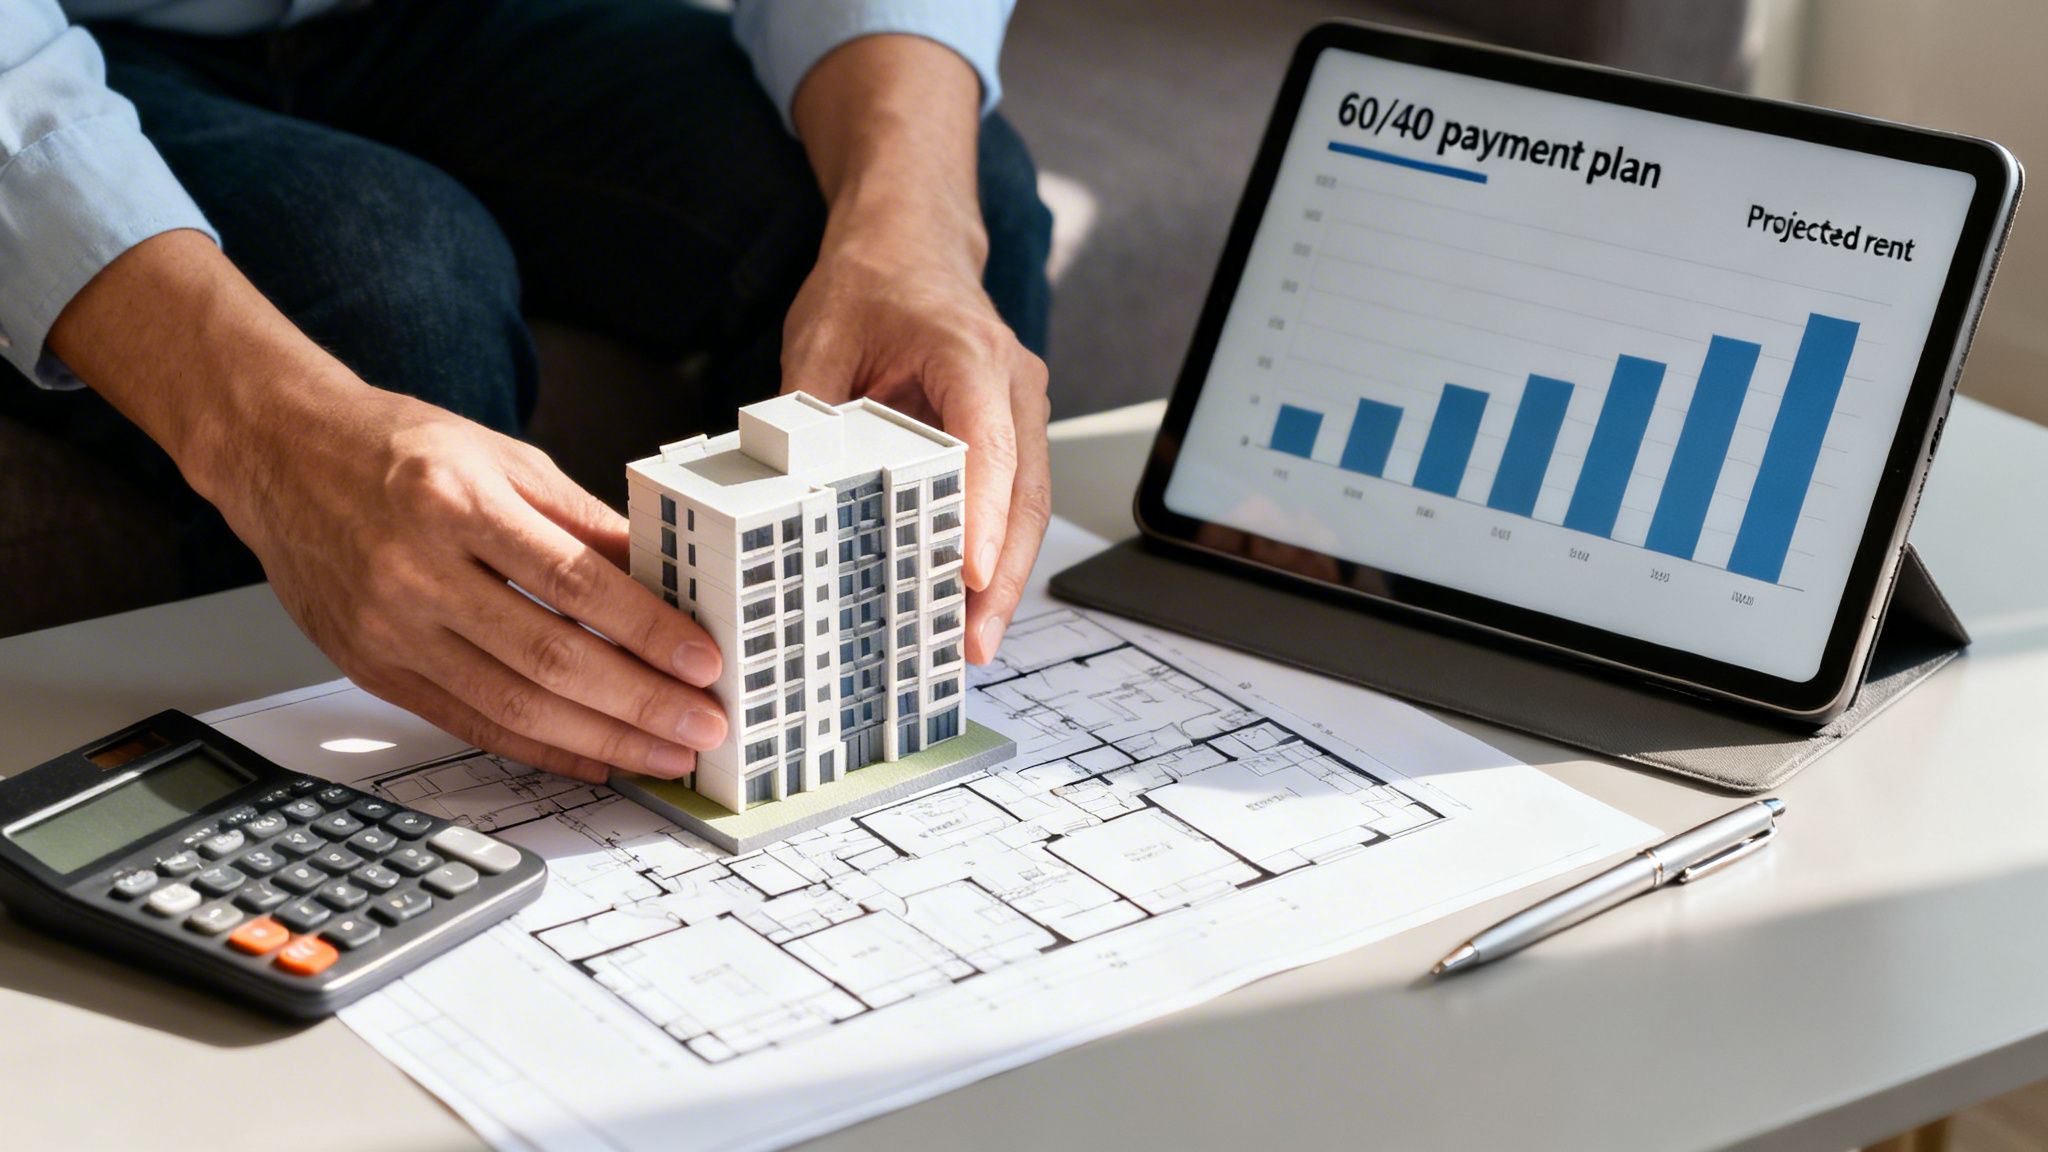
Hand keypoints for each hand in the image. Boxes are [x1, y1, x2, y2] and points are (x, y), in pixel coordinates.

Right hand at [49, 230, 729, 783]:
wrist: (280, 455)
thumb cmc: (396, 450)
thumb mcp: (504, 459)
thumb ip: (585, 522)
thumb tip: (665, 577)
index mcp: (454, 502)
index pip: (573, 581)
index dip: (646, 630)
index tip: (703, 660)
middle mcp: (414, 571)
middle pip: (548, 657)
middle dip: (640, 703)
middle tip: (702, 727)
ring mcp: (387, 628)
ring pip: (513, 705)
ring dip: (602, 741)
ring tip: (664, 754)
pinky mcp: (373, 670)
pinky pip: (470, 725)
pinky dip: (540, 748)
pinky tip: (594, 757)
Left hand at [785, 33, 1052, 663]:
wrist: (911, 246)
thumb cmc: (872, 282)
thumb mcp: (822, 334)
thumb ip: (808, 409)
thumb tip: (780, 485)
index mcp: (968, 351)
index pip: (985, 441)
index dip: (979, 513)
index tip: (969, 575)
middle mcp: (1012, 384)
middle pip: (1022, 493)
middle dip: (1001, 576)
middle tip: (973, 644)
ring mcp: (1019, 410)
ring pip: (1025, 507)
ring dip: (1003, 579)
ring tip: (971, 645)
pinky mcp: (1008, 434)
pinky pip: (1009, 502)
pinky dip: (993, 555)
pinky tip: (964, 604)